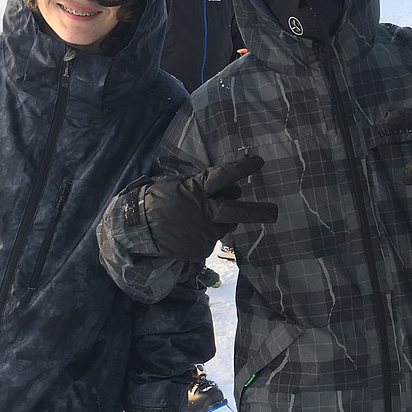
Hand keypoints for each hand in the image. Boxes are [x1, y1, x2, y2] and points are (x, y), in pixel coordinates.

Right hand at [143, 155, 277, 260]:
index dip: (243, 168)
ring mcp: (203, 232)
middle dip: (259, 211)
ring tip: (202, 217)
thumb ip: (204, 186)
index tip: (259, 162)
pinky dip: (205, 235)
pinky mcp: (200, 250)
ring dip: (223, 221)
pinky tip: (189, 231)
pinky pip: (211, 240)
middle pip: (238, 212)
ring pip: (225, 225)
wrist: (137, 229)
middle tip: (274, 212)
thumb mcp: (178, 184)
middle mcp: (204, 212)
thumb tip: (232, 188)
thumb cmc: (158, 200)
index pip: (224, 176)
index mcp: (196, 190)